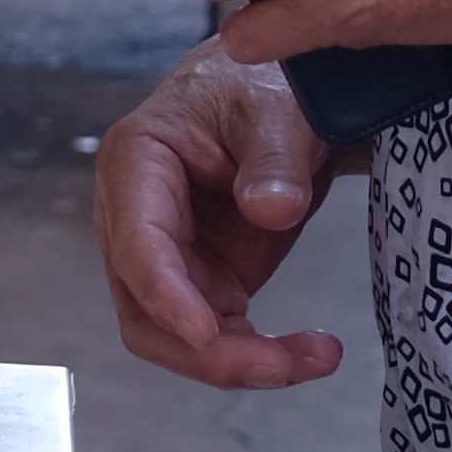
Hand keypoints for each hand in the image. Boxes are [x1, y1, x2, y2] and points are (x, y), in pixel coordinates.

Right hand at [95, 45, 346, 386]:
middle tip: (278, 365)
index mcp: (135, 163)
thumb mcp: (276, 108)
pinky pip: (220, 337)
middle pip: (145, 310)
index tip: (208, 333)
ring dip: (240, 362)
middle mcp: (136, 219)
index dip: (165, 294)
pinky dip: (263, 355)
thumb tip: (270, 209)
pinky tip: (314, 351)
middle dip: (207, 350)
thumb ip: (273, 157)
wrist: (278, 95)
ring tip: (316, 356)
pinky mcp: (206, 279)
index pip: (134, 243)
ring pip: (178, 337)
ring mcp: (170, 257)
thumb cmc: (260, 86)